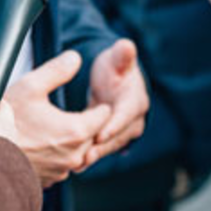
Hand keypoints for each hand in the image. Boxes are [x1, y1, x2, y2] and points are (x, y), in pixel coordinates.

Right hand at [5, 51, 112, 187]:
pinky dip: (57, 156)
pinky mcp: (48, 181)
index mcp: (77, 130)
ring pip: (79, 152)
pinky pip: (62, 166)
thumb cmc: (5, 122)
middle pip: (94, 135)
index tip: (90, 102)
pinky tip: (42, 145)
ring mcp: (61, 171)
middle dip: (86, 124)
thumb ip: (57, 70)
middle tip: (71, 113)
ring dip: (72, 141)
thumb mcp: (30, 86)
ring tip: (55, 128)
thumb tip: (75, 58)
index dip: (99, 106)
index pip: (105, 115)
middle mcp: (74, 155)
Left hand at [85, 39, 148, 165]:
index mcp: (136, 100)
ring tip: (78, 164)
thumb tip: (126, 45)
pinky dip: (90, 156)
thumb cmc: (115, 67)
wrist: (114, 79)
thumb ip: (122, 54)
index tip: (101, 134)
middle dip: (103, 147)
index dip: (114, 125)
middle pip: (119, 136)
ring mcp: (124, 131)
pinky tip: (74, 165)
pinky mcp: (112, 138)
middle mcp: (134, 119)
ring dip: (95, 155)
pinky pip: (102, 148)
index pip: (126, 114)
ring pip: (111, 146)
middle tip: (85, 156)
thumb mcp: (116, 59)